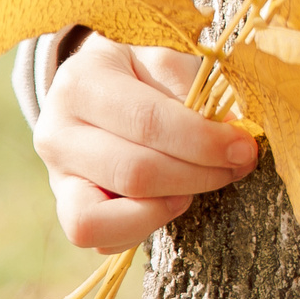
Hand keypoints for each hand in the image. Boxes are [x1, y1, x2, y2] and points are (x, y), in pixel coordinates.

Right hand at [34, 33, 257, 251]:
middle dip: (198, 176)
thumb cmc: (142, 73)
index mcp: (82, 83)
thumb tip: (234, 136)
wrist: (99, 88)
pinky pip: (98, 238)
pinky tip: (170, 200)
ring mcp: (56, 175)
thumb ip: (197, 92)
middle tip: (236, 166)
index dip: (202, 141)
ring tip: (193, 187)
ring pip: (101, 217)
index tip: (243, 147)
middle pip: (133, 172)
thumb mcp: (167, 60)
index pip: (147, 121)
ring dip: (163, 209)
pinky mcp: (65, 207)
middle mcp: (56, 132)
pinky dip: (141, 228)